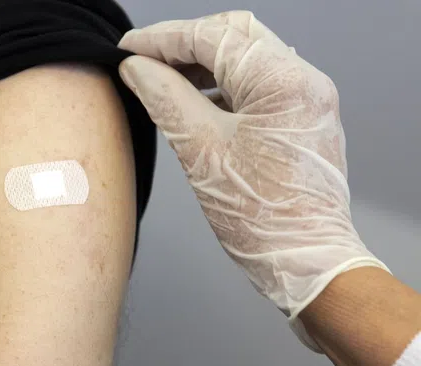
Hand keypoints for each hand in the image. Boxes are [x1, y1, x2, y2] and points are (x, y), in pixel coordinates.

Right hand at [118, 11, 388, 348]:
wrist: (306, 262)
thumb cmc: (262, 219)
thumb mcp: (201, 152)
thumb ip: (166, 99)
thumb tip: (136, 68)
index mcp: (283, 83)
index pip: (213, 36)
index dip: (162, 39)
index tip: (127, 48)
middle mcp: (303, 81)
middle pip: (234, 34)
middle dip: (183, 42)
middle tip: (142, 58)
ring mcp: (306, 98)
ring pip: (245, 56)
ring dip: (201, 62)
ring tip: (161, 78)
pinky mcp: (300, 118)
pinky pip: (256, 83)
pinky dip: (220, 84)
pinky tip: (192, 98)